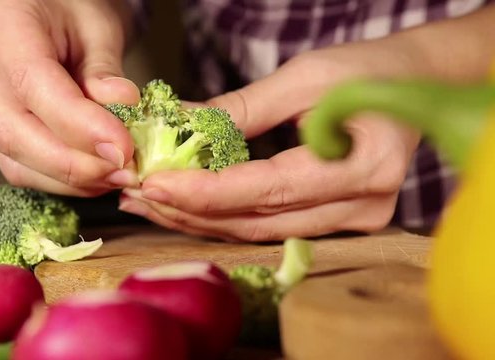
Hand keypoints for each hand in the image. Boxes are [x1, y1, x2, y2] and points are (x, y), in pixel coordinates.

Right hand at [0, 0, 139, 196]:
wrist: (48, 7)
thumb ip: (105, 68)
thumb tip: (119, 107)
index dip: (78, 125)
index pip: (30, 83)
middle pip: (11, 131)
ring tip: (116, 175)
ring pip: (12, 157)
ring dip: (69, 178)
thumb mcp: (98, 23)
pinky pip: (18, 163)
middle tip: (124, 172)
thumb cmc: (74, 5)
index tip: (121, 149)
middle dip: (73, 165)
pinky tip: (94, 175)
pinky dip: (59, 177)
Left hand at [118, 39, 424, 240]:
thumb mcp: (303, 78)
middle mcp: (363, 205)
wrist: (414, 84)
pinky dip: (226, 216)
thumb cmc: (367, 71)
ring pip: (260, 230)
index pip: (270, 189)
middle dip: (191, 210)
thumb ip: (241, 109)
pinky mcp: (338, 222)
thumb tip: (178, 126)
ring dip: (201, 218)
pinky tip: (188, 206)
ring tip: (149, 203)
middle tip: (137, 196)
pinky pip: (271, 225)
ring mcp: (354, 221)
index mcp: (364, 164)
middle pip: (259, 220)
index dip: (208, 191)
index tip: (154, 184)